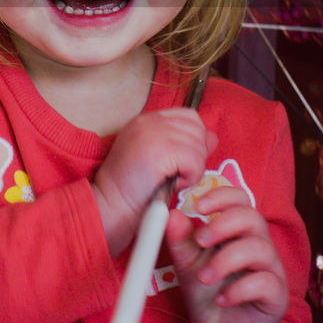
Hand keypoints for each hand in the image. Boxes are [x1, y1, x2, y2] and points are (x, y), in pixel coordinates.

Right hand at [92, 108, 214, 256]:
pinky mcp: (161, 149)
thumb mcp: (159, 160)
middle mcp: (149, 120)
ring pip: (198, 146)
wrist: (110, 206)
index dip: (193, 139)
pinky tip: (172, 184)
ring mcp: (154, 132)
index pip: (189, 117)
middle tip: (176, 174)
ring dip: (192, 169)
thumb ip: (185, 144)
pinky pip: (195, 161)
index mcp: (146, 120)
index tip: (180, 161)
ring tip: (171, 180)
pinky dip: (190, 177)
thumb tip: (212, 137)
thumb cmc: (131, 190)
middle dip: (195, 154)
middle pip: (198, 129)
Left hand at [165, 185, 287, 322]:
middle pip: (253, 217)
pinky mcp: (276, 295)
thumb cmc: (207, 292)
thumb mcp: (187, 264)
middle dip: (223, 224)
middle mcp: (258, 244)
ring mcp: (270, 269)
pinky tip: (221, 300)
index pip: (240, 199)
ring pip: (259, 248)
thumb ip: (180, 240)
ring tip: (204, 277)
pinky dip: (238, 289)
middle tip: (200, 241)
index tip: (198, 206)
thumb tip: (171, 214)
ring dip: (226, 260)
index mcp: (238, 232)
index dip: (222, 197)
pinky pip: (264, 283)